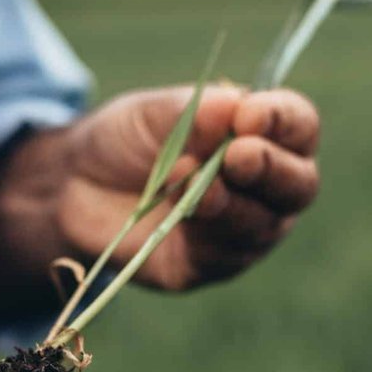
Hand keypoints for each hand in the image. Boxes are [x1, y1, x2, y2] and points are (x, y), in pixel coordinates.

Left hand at [60, 85, 320, 288]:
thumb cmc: (126, 140)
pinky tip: (180, 210)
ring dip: (229, 203)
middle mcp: (266, 188)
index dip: (283, 120)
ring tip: (189, 179)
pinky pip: (223, 255)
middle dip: (270, 169)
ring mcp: (243, 231)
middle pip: (298, 185)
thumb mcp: (153, 113)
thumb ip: (194, 113)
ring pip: (262, 225)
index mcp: (263, 137)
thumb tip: (235, 105)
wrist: (73, 185)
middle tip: (237, 156)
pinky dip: (204, 231)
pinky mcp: (208, 266)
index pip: (298, 127)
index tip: (250, 115)